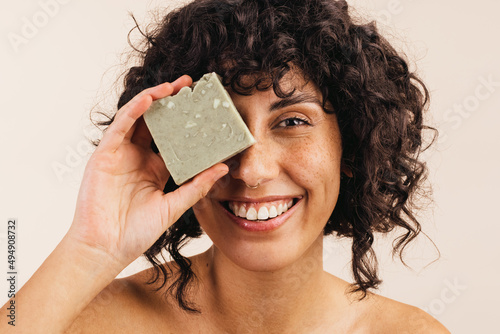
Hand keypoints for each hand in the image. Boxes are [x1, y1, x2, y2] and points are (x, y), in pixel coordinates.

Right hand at [67, 75, 227, 268]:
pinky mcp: (105, 154)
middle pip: (156, 122)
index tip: (205, 109)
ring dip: (153, 99)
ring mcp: (120, 154)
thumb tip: (223, 168)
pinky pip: (120, 127)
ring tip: (173, 86)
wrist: (107, 248)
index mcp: (155, 168)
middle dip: (171, 102)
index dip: (187, 122)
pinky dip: (134, 111)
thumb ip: (197, 186)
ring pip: (137, 118)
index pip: (173, 138)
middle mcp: (138, 157)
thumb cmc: (137, 231)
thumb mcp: (174, 206)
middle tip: (190, 85)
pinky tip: (149, 99)